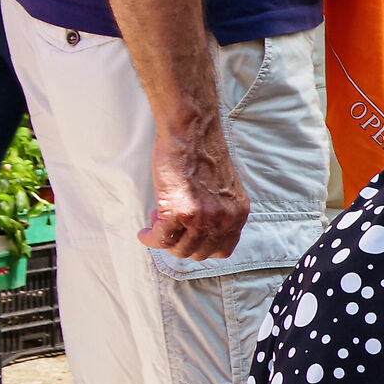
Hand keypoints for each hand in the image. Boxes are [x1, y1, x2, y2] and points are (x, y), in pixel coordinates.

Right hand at [142, 123, 249, 259]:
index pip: (223, 249)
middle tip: (170, 225)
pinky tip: (145, 233)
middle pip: (200, 252)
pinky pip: (161, 239)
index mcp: (237, 213)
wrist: (191, 131)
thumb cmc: (201, 152)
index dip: (202, 246)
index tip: (189, 236)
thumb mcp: (223, 188)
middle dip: (181, 243)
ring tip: (158, 222)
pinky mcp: (179, 212)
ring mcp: (202, 218)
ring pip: (180, 249)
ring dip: (165, 240)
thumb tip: (199, 231)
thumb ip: (218, 210)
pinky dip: (150, 238)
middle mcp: (224, 219)